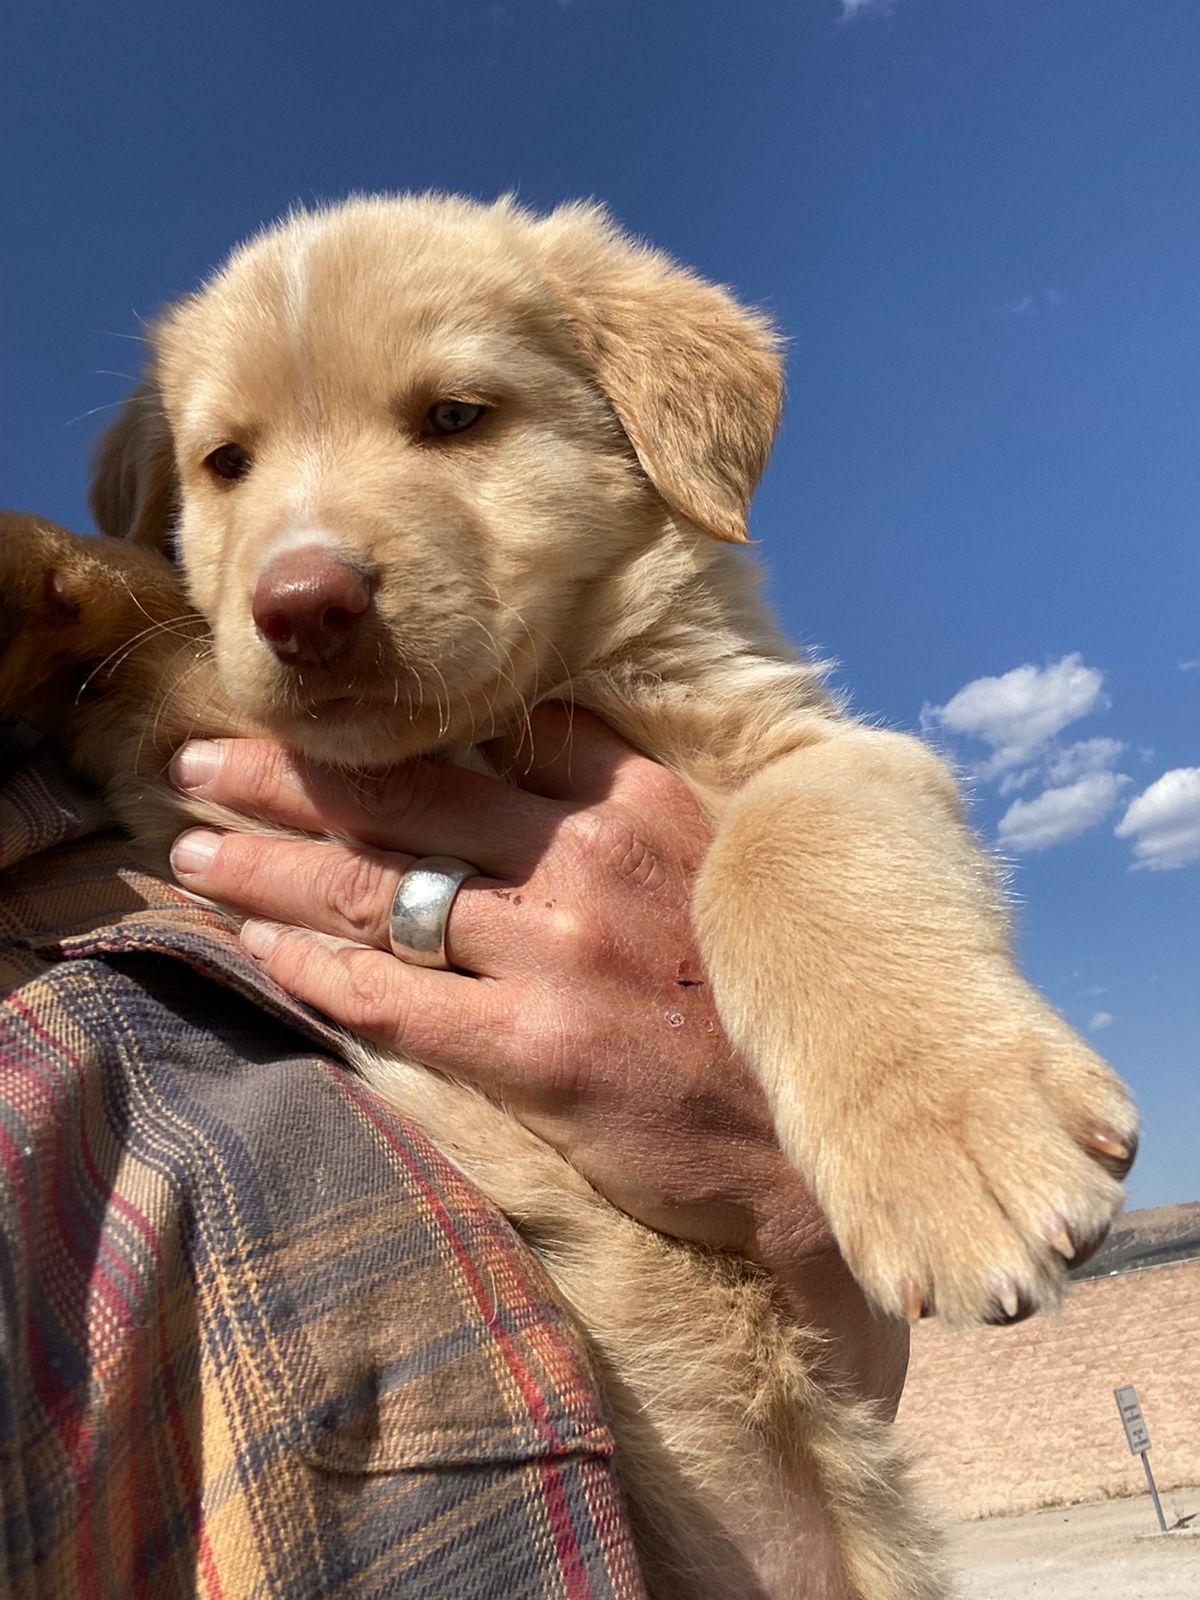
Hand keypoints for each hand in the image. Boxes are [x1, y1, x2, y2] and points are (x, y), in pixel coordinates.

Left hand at [168, 706, 906, 1409]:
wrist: (811, 1131)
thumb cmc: (759, 990)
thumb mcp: (717, 857)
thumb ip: (622, 794)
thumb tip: (520, 740)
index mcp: (634, 798)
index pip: (475, 736)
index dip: (372, 730)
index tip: (304, 723)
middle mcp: (588, 858)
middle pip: (400, 798)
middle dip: (282, 777)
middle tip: (195, 759)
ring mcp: (558, 954)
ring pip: (375, 891)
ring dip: (266, 869)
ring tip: (189, 851)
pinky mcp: (535, 1050)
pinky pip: (391, 998)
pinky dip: (311, 970)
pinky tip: (251, 950)